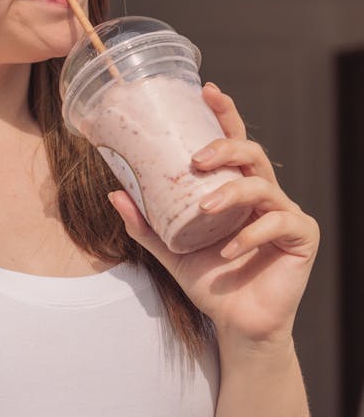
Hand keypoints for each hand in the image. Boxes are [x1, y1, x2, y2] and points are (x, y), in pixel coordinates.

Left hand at [108, 82, 319, 343]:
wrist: (235, 325)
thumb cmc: (210, 283)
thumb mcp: (171, 251)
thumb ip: (146, 224)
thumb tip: (115, 192)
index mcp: (236, 189)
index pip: (233, 143)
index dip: (224, 115)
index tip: (206, 91)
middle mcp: (263, 195)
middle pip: (252, 153)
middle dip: (226, 146)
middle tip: (197, 159)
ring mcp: (285, 214)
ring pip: (263, 185)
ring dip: (232, 193)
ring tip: (206, 210)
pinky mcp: (301, 236)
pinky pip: (279, 223)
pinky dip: (249, 236)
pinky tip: (227, 253)